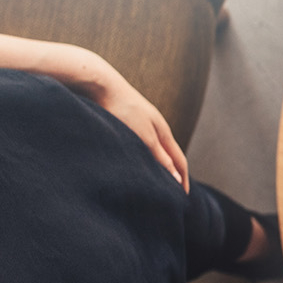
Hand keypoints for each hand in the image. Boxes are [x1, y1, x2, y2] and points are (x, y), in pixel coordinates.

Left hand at [68, 60, 188, 191]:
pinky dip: (143, 159)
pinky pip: (140, 146)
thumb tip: (176, 179)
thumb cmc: (121, 110)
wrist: (99, 84)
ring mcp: (141, 124)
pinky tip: (132, 163)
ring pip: (155, 150)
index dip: (183, 180)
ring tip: (153, 183)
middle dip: (174, 175)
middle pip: (170, 156)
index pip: (180, 161)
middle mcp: (155, 128)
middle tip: (171, 194)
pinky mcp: (126, 122)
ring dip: (158, 167)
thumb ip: (160, 158)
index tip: (183, 199)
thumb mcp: (144, 137)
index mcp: (163, 132)